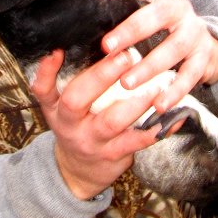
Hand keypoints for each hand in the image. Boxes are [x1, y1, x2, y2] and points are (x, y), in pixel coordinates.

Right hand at [31, 48, 161, 200]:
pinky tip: (175, 115)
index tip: (56, 51)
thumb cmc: (78, 127)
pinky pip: (137, 140)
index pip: (42, 89)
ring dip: (136, 101)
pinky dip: (158, 127)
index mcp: (55, 108)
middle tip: (125, 56)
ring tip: (156, 84)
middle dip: (101, 76)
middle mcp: (68, 124)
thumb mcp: (63, 108)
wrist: (78, 172)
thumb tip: (102, 44)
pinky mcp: (113, 154)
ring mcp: (91, 141)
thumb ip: (73, 82)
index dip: (46, 72)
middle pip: (76, 100)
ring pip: (111, 121)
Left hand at [92, 0, 217, 111]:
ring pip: (174, 47)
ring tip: (127, 83)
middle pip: (158, 14)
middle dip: (132, 30)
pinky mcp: (204, 57)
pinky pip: (190, 75)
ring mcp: (195, 33)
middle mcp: (180, 9)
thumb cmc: (166, 30)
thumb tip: (86, 18)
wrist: (210, 47)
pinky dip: (174, 91)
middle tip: (107, 46)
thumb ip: (125, 14)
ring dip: (149, 66)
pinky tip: (158, 104)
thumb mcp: (149, 16)